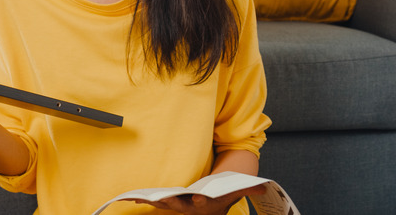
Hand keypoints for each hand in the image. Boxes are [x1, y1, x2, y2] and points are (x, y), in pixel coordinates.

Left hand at [131, 184, 265, 214]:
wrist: (211, 207)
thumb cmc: (222, 195)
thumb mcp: (235, 190)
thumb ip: (247, 187)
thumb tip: (263, 186)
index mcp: (207, 206)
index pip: (203, 204)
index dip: (200, 201)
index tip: (199, 199)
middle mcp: (191, 209)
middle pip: (180, 206)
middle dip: (170, 202)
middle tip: (161, 198)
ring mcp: (178, 207)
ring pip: (164, 205)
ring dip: (152, 201)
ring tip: (138, 197)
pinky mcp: (168, 203)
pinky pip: (155, 201)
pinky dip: (144, 199)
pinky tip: (132, 197)